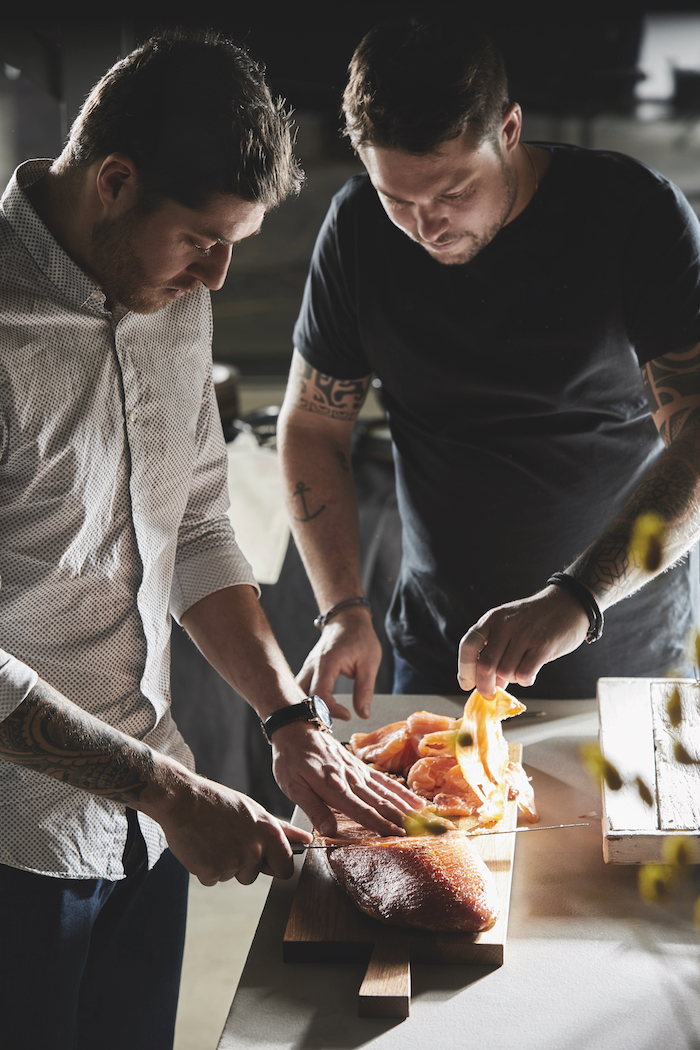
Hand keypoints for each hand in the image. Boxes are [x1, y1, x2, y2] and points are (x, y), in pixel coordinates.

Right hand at [143, 765, 312, 886]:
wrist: (182, 800)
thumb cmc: (218, 803)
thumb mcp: (255, 811)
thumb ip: (282, 830)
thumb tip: (307, 839)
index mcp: (269, 833)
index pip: (286, 868)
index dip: (274, 865)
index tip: (263, 858)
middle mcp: (254, 849)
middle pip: (255, 875)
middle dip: (245, 865)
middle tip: (229, 840)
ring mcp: (233, 862)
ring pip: (233, 876)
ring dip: (224, 864)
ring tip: (214, 839)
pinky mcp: (211, 872)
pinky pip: (213, 880)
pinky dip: (206, 868)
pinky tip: (202, 847)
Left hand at [270, 719, 424, 837]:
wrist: (296, 730)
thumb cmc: (291, 760)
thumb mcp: (293, 786)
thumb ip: (314, 809)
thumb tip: (328, 831)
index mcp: (333, 787)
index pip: (361, 810)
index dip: (380, 824)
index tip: (397, 835)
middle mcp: (350, 779)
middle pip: (380, 802)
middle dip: (401, 818)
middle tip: (420, 831)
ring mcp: (358, 772)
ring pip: (386, 792)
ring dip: (406, 806)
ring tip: (424, 818)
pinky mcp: (361, 767)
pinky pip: (384, 781)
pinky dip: (401, 791)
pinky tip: (415, 800)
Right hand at [296, 607, 382, 719]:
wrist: (347, 618)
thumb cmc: (360, 637)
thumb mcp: (370, 663)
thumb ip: (365, 690)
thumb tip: (363, 714)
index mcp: (327, 663)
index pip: (319, 695)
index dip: (331, 710)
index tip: (348, 715)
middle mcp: (312, 665)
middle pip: (300, 696)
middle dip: (311, 714)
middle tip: (330, 724)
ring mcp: (307, 667)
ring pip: (296, 693)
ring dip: (307, 708)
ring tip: (323, 719)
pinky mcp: (308, 669)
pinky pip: (300, 688)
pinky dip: (306, 701)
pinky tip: (318, 710)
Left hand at [457, 585, 589, 697]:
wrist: (568, 603)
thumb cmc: (535, 619)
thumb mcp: (509, 624)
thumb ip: (495, 648)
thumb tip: (485, 683)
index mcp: (492, 618)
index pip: (468, 646)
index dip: (464, 670)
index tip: (466, 684)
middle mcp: (506, 625)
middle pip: (485, 665)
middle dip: (484, 685)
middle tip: (490, 694)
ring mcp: (524, 634)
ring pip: (505, 672)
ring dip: (510, 679)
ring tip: (518, 669)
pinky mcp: (543, 646)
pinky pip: (524, 674)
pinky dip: (524, 680)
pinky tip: (530, 673)